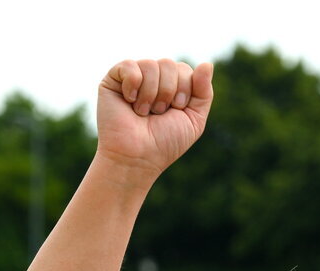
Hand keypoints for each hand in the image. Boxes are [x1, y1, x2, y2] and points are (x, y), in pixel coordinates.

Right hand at [96, 58, 213, 178]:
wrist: (137, 157)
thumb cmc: (165, 143)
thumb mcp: (194, 120)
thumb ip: (204, 92)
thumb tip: (207, 63)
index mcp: (171, 86)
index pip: (184, 69)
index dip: (184, 89)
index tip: (177, 109)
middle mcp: (152, 79)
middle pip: (169, 64)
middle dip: (168, 92)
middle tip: (158, 113)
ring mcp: (132, 78)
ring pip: (150, 65)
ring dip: (151, 94)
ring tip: (143, 112)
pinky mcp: (113, 80)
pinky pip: (129, 66)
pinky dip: (133, 85)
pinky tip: (129, 101)